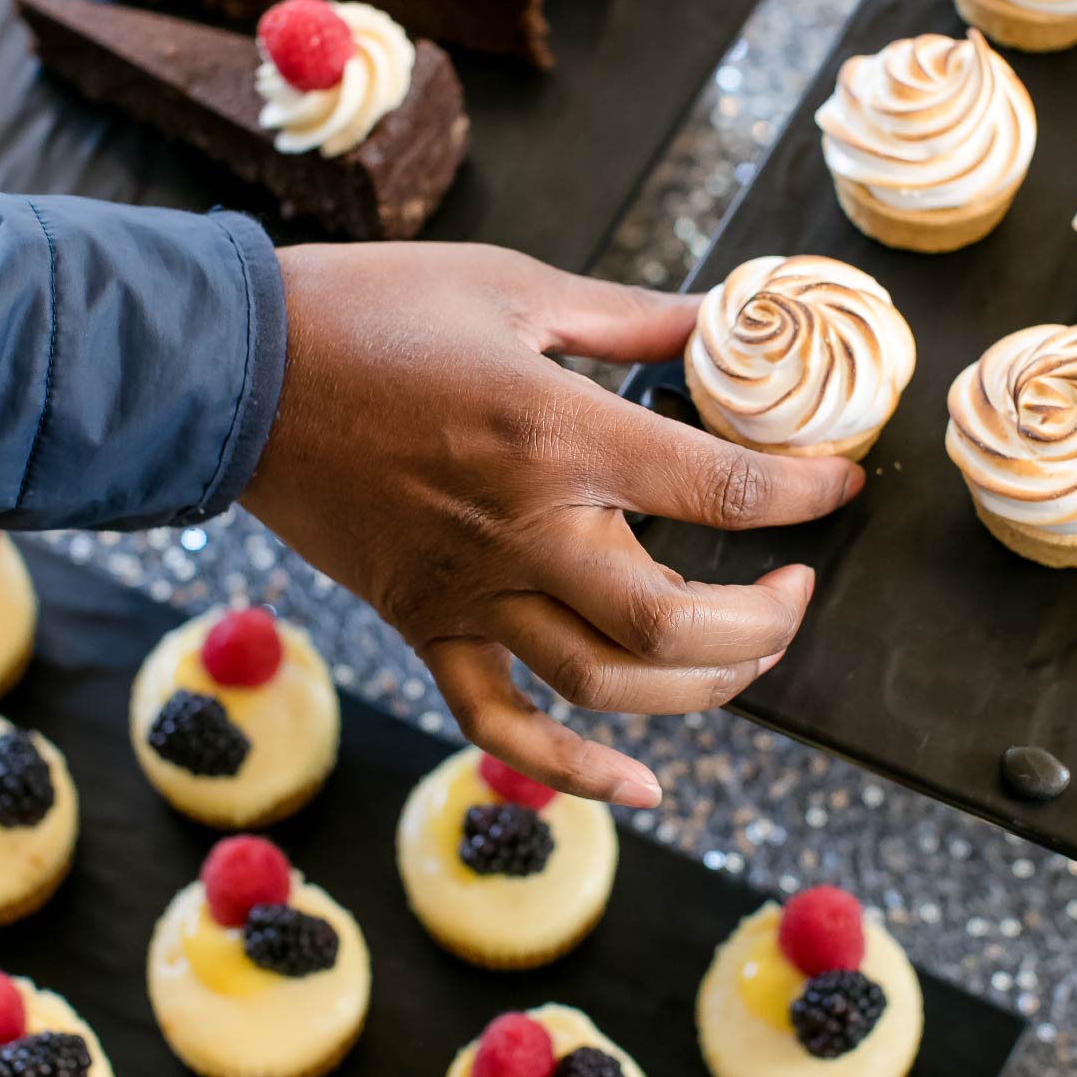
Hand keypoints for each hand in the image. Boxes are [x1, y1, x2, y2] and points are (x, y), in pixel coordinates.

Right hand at [244, 243, 862, 805]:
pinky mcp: (422, 626)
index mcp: (560, 434)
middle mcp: (527, 532)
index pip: (724, 489)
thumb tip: (720, 322)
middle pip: (679, 627)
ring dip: (701, 691)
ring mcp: (470, 595)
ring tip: (746, 655)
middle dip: (768, 622)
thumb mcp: (516, 287)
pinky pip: (498, 727)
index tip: (838, 484)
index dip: (805, 493)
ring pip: (606, 690)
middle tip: (796, 588)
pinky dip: (570, 774)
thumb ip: (631, 318)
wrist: (238, 371)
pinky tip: (638, 790)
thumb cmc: (374, 311)